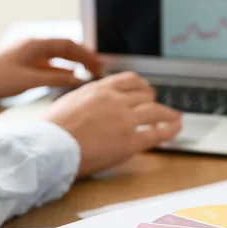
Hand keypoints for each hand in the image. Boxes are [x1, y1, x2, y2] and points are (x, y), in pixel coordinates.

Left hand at [0, 39, 100, 105]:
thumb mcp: (28, 80)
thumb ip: (54, 79)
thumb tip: (76, 79)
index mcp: (35, 45)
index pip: (68, 45)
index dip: (85, 55)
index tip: (99, 65)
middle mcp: (33, 47)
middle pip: (65, 48)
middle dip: (84, 57)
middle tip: (99, 68)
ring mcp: (29, 55)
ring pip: (58, 56)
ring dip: (74, 63)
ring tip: (89, 71)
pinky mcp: (25, 65)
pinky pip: (50, 64)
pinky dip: (63, 70)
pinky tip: (70, 77)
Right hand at [41, 72, 181, 177]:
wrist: (51, 147)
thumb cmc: (52, 130)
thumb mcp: (69, 102)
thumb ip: (86, 100)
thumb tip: (91, 105)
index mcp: (99, 89)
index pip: (129, 80)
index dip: (141, 86)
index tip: (146, 91)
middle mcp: (115, 100)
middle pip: (144, 95)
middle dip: (153, 101)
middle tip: (159, 108)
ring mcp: (125, 120)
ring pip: (155, 111)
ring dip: (168, 113)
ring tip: (175, 118)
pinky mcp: (130, 141)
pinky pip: (157, 133)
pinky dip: (170, 129)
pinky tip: (176, 128)